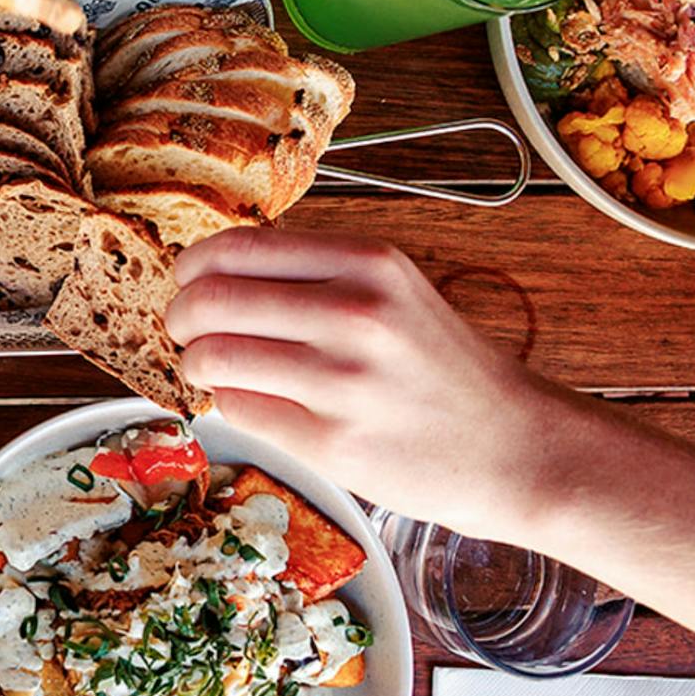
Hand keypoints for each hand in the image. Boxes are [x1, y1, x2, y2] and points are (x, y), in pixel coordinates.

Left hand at [167, 230, 570, 541]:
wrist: (514, 447)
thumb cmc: (442, 368)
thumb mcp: (392, 290)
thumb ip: (312, 274)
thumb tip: (211, 271)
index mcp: (366, 263)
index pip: (235, 248)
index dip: (192, 267)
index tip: (186, 281)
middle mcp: (354, 314)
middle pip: (211, 301)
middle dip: (180, 317)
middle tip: (183, 330)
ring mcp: (342, 382)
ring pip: (213, 358)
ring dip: (196, 363)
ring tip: (209, 367)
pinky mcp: (332, 443)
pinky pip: (239, 409)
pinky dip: (228, 403)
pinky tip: (251, 400)